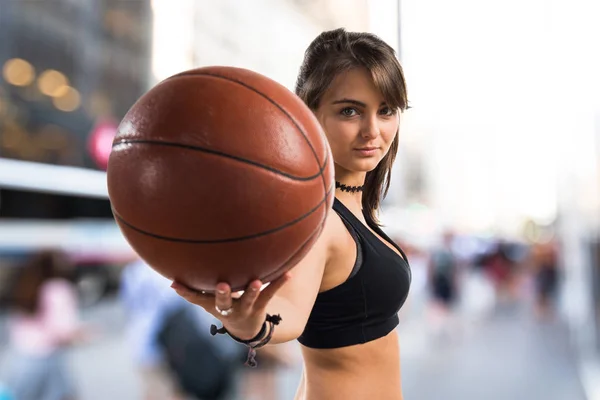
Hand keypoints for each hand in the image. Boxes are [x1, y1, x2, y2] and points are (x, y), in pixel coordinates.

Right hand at [170, 272, 290, 340]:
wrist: (247, 330)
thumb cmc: (224, 308)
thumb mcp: (208, 303)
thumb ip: (192, 293)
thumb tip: (171, 282)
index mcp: (214, 306)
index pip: (198, 299)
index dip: (188, 293)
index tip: (177, 284)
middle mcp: (229, 309)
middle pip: (224, 302)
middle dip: (223, 294)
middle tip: (222, 285)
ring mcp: (246, 308)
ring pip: (250, 299)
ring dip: (253, 291)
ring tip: (257, 281)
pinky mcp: (261, 305)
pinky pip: (271, 293)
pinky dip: (279, 283)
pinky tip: (287, 273)